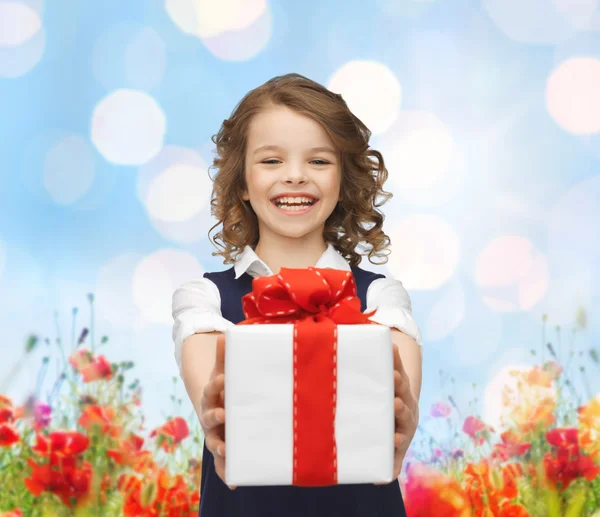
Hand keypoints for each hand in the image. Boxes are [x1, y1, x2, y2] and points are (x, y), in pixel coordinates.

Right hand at [199, 334, 235, 489]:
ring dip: (220, 446)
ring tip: (225, 449)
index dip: (216, 385)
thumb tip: (226, 334)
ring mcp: (216, 432)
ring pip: (215, 440)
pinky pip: (223, 462)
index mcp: (212, 394)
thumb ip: (226, 356)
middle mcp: (210, 415)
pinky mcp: (224, 447)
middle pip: (210, 416)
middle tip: (224, 413)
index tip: (222, 382)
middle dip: (217, 416)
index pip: (212, 388)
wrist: (218, 405)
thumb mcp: (225, 370)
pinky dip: (226, 472)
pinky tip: (233, 482)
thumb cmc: (226, 385)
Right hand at [375, 342, 418, 484]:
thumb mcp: (394, 448)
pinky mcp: (399, 375)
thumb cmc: (395, 430)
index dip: (399, 437)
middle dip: (400, 406)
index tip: (395, 439)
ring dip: (399, 379)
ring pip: (402, 385)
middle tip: (396, 403)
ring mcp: (403, 391)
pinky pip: (397, 364)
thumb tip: (381, 481)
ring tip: (393, 373)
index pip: (402, 433)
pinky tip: (392, 345)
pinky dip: (395, 356)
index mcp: (403, 428)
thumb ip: (391, 462)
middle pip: (404, 408)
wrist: (406, 407)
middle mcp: (406, 409)